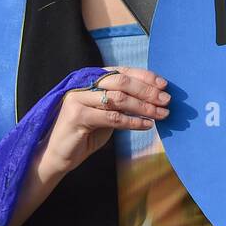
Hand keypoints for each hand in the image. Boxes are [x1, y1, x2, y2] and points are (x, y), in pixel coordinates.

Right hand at [37, 67, 168, 179]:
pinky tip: (147, 125)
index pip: (122, 72)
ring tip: (161, 114)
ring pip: (119, 99)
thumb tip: (155, 96)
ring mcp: (78, 98)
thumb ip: (123, 102)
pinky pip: (112, 117)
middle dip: (147, 91)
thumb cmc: (86, 133)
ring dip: (144, 107)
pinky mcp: (77, 116)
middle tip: (166, 101)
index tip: (164, 85)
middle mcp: (84, 84)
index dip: (144, 77)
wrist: (58, 154)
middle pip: (122, 82)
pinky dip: (132, 121)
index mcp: (91, 79)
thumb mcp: (107, 113)